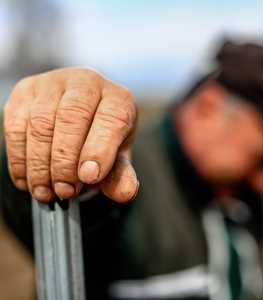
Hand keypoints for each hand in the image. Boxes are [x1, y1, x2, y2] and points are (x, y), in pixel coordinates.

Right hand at [4, 67, 138, 202]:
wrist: (79, 115)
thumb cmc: (101, 137)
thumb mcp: (117, 156)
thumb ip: (121, 174)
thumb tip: (125, 193)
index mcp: (117, 98)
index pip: (112, 118)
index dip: (99, 149)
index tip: (89, 178)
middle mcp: (86, 83)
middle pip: (72, 117)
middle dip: (65, 161)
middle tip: (65, 191)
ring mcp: (53, 83)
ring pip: (40, 123)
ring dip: (40, 164)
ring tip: (46, 192)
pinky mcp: (26, 91)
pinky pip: (15, 125)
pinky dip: (20, 159)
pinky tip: (28, 180)